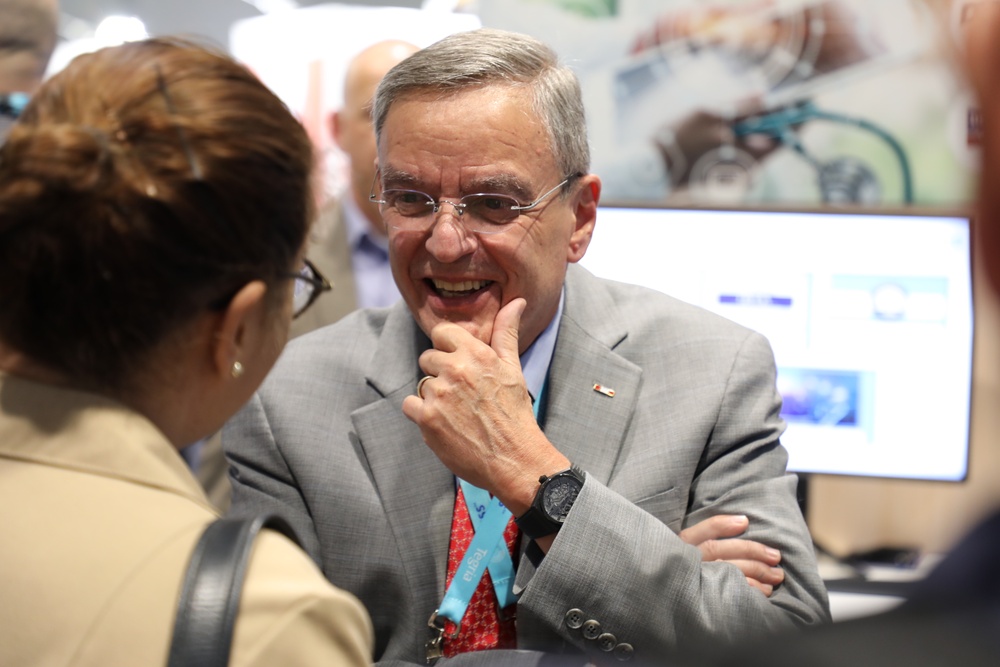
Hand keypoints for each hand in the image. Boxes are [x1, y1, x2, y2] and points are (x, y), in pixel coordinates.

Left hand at [402, 298, 569, 513]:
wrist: (514, 459)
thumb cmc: (515, 414)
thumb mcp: (513, 368)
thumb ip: (506, 332)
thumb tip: (516, 301)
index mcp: (476, 353)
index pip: (442, 333)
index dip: (447, 348)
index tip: (458, 364)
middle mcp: (455, 369)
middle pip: (428, 358)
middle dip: (441, 373)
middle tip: (462, 395)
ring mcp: (439, 394)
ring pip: (422, 384)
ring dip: (434, 397)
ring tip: (458, 413)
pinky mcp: (427, 418)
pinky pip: (410, 405)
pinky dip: (422, 415)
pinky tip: (444, 423)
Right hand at [680, 515, 784, 596]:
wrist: (673, 602)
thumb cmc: (692, 567)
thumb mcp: (692, 547)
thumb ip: (709, 533)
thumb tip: (744, 521)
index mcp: (683, 546)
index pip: (704, 531)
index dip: (724, 525)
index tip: (746, 522)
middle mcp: (688, 563)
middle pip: (720, 551)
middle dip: (751, 551)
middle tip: (776, 556)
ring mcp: (695, 582)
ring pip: (728, 572)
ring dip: (756, 572)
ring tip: (776, 575)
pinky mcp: (706, 601)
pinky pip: (731, 594)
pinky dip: (751, 590)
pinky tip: (765, 590)